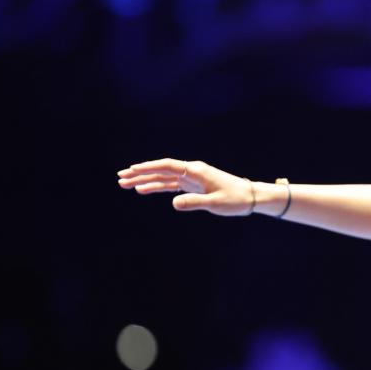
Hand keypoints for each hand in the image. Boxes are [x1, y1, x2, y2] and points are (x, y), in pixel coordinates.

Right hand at [117, 158, 254, 216]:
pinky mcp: (192, 186)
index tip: (132, 169)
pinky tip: (143, 190)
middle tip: (120, 178)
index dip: (149, 168)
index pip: (168, 166)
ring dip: (145, 180)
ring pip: (163, 178)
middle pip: (161, 170)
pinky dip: (157, 187)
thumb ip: (195, 203)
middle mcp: (191, 171)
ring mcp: (191, 178)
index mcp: (196, 171)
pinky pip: (170, 185)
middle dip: (141, 173)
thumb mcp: (215, 203)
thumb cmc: (235, 199)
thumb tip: (173, 203)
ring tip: (126, 184)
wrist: (250, 196)